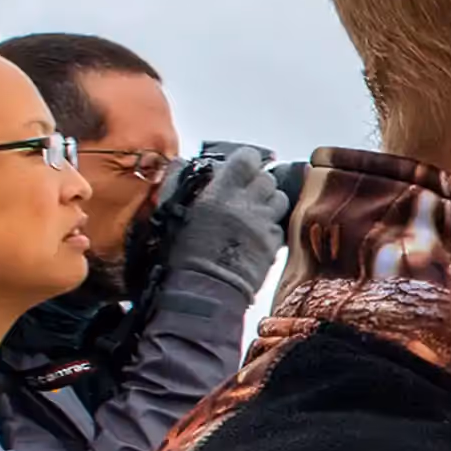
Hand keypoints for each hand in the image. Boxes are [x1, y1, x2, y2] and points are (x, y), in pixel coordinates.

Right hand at [172, 147, 291, 296]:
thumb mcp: (171, 210)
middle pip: (267, 178)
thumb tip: (182, 162)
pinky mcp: (274, 245)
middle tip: (244, 193)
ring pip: (280, 199)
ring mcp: (263, 225)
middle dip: (258, 182)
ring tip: (253, 213)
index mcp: (220, 192)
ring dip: (268, 202)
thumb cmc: (181, 254)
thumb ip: (177, 181)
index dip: (245, 160)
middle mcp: (247, 204)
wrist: (202, 291)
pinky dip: (271, 227)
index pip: (247, 159)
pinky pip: (280, 226)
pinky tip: (255, 235)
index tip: (240, 166)